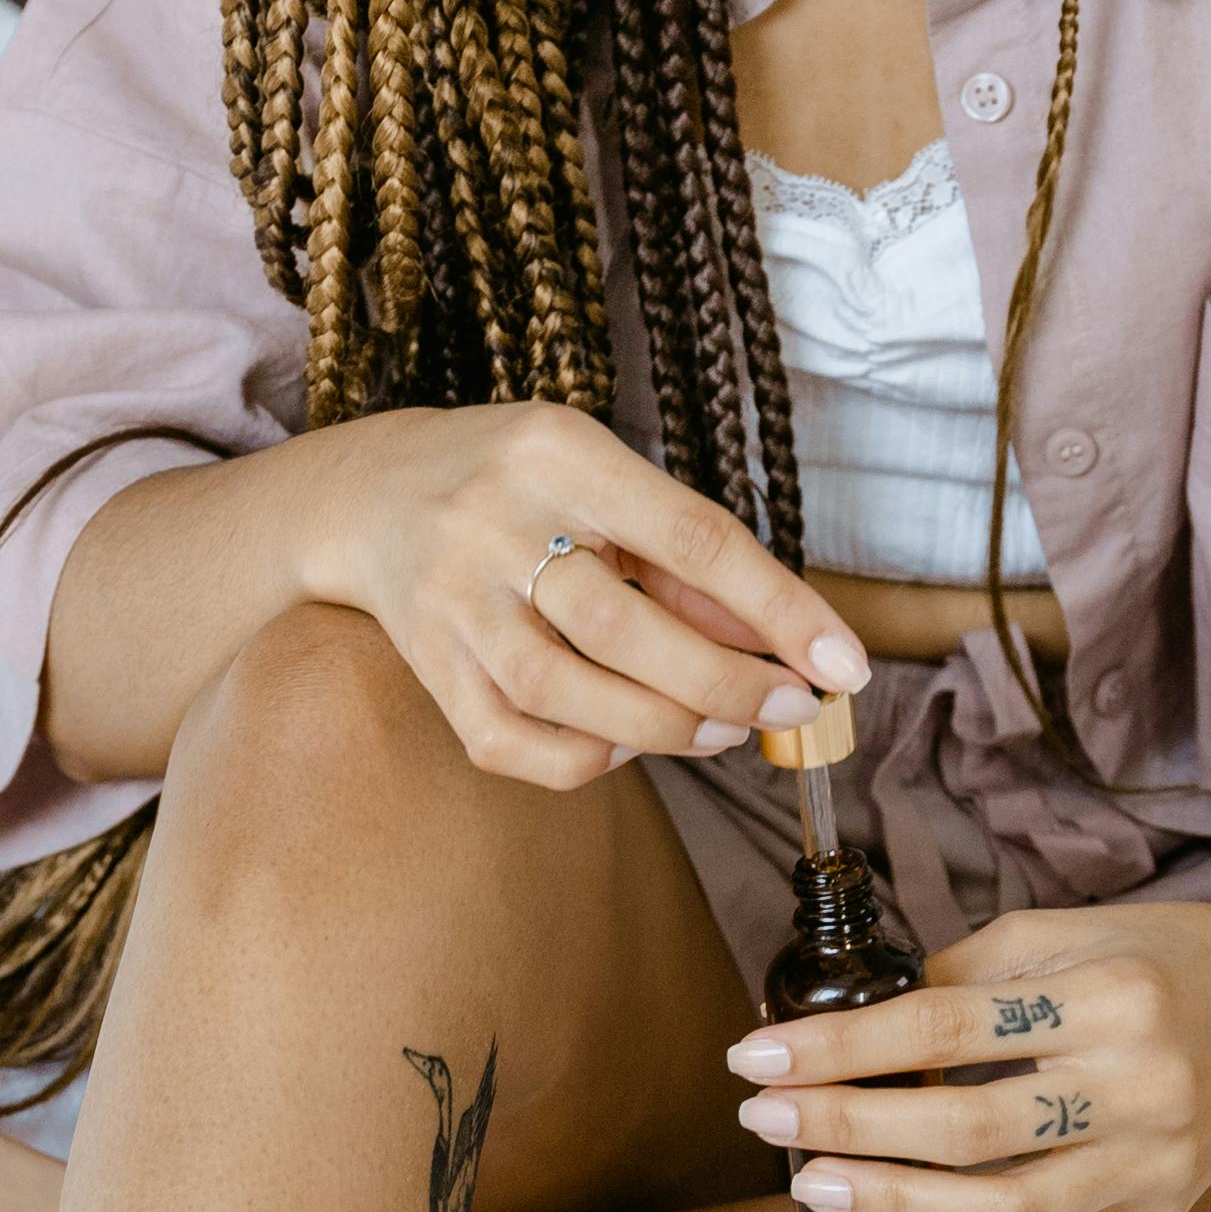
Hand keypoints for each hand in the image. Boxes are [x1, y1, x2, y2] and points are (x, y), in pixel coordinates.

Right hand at [311, 399, 867, 791]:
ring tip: (726, 728)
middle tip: (792, 706)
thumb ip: (688, 560)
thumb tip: (786, 644)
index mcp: (558, 452)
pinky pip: (511, 741)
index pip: (690, 535)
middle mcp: (492, 521)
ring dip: (667, 727)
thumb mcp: (605, 480)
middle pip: (624, 625)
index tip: (842, 663)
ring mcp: (449, 600)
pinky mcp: (428, 666)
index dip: (777, 606)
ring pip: (564, 693)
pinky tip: (630, 742)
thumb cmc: (518, 484)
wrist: (367, 496)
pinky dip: (586, 759)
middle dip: (727, 681)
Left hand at [723, 900, 1210, 1211]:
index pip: (947, 1025)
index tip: (756, 1055)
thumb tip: (845, 1026)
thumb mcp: (1068, 933)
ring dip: (894, 1208)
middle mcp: (1142, 1088)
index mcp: (1113, 997)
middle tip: (764, 1120)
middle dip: (847, 1127)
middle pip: (968, 1127)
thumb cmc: (1167, 959)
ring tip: (811, 1188)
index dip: (840, 1046)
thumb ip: (964, 976)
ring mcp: (1155, 1168)